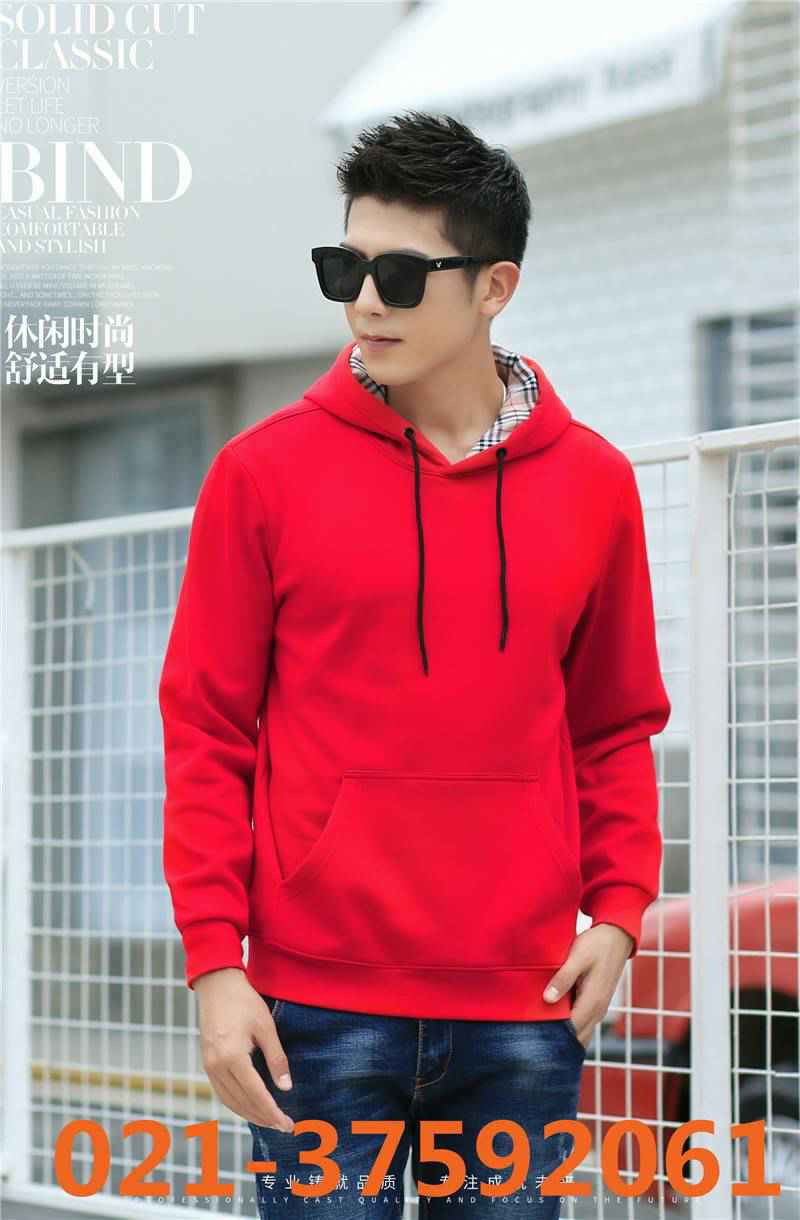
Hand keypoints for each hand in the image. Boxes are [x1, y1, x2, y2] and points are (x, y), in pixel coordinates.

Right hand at [194, 967, 294, 1130]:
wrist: (217, 985)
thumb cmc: (244, 1002)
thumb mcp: (266, 1027)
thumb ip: (276, 1059)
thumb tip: (285, 1088)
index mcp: (233, 1057)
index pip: (256, 1095)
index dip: (273, 1113)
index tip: (287, 1124)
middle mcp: (217, 1066)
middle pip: (242, 1103)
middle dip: (263, 1118)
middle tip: (283, 1126)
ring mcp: (209, 1066)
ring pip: (230, 1101)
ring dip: (250, 1114)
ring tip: (269, 1120)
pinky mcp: (207, 1063)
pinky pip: (222, 1092)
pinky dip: (237, 1103)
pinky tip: (250, 1105)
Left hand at [542, 923, 633, 1047]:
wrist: (617, 936)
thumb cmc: (597, 944)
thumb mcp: (578, 957)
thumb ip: (563, 978)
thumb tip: (548, 999)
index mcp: (593, 1002)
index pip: (571, 1031)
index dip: (553, 1038)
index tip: (533, 1040)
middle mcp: (598, 1010)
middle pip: (576, 1037)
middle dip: (557, 1041)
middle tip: (533, 1043)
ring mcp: (598, 1008)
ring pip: (580, 1032)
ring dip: (564, 1035)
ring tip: (541, 1035)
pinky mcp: (596, 1003)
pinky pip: (583, 1023)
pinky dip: (571, 1027)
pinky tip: (554, 1021)